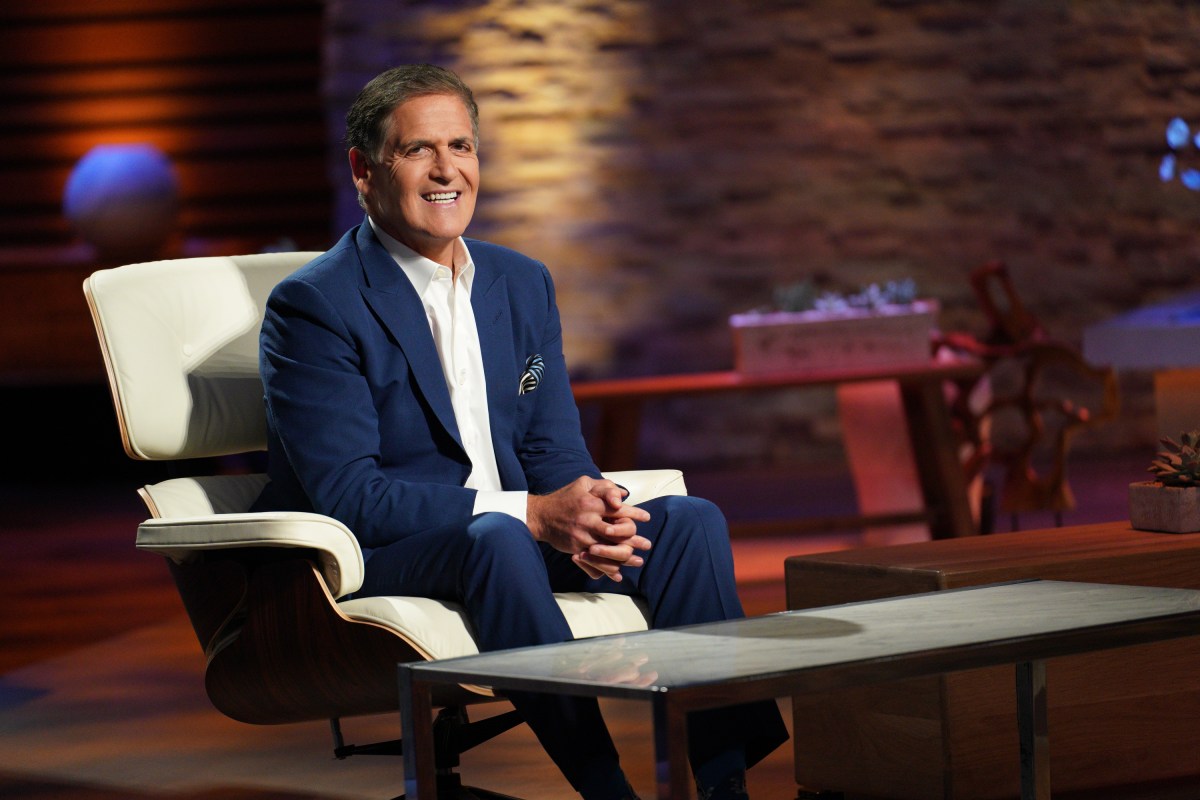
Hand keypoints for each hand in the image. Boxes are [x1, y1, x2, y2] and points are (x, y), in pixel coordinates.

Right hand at [527, 476, 650, 581]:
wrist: (541, 516)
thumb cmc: (565, 497)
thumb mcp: (583, 484)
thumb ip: (604, 487)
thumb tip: (623, 494)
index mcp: (592, 503)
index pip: (619, 509)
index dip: (635, 514)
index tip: (647, 517)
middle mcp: (589, 520)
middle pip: (618, 532)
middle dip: (635, 539)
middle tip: (647, 544)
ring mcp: (582, 536)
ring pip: (609, 550)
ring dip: (626, 557)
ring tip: (638, 560)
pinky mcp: (576, 548)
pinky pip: (595, 561)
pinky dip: (607, 568)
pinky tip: (618, 572)